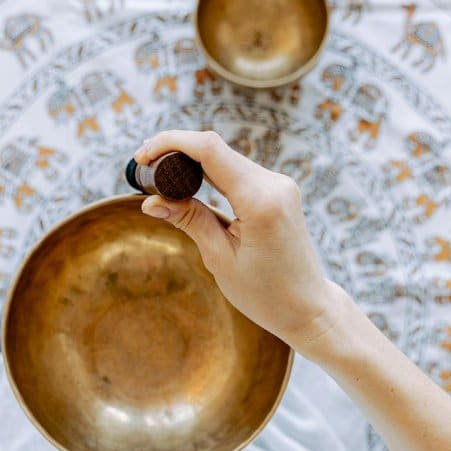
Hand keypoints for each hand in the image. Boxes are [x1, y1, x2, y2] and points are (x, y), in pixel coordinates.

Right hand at [134, 131, 342, 353]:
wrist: (308, 307)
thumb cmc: (266, 294)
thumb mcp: (220, 259)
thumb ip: (189, 221)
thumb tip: (151, 201)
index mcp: (260, 201)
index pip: (209, 150)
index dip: (171, 144)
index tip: (142, 156)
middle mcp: (274, 184)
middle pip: (216, 149)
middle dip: (176, 151)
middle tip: (144, 167)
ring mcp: (280, 185)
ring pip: (226, 157)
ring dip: (192, 160)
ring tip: (160, 176)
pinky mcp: (279, 191)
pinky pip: (238, 170)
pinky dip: (210, 171)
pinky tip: (188, 182)